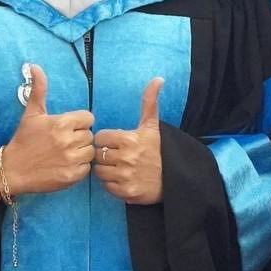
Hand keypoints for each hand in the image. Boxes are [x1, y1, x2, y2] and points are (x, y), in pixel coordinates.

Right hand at [1, 64, 94, 195]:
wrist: (12, 170)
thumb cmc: (23, 140)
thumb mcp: (31, 113)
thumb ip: (38, 89)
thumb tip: (34, 66)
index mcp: (61, 123)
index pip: (88, 118)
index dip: (79, 122)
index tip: (68, 128)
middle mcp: (68, 141)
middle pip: (89, 135)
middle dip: (79, 137)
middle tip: (64, 142)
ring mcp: (71, 160)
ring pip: (90, 151)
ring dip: (81, 152)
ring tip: (66, 154)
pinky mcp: (71, 176)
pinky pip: (87, 168)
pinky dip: (79, 167)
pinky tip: (65, 165)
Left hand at [95, 77, 164, 204]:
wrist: (172, 180)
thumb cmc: (158, 150)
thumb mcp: (152, 126)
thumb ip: (149, 102)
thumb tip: (158, 78)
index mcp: (129, 139)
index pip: (100, 138)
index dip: (106, 140)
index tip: (115, 143)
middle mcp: (126, 158)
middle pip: (98, 155)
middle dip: (104, 155)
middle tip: (115, 156)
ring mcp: (125, 176)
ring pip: (99, 171)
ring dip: (105, 170)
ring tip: (117, 167)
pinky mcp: (125, 192)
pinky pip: (106, 186)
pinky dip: (111, 184)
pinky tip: (121, 179)